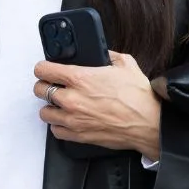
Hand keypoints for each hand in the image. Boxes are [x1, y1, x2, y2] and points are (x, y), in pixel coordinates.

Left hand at [34, 52, 160, 160]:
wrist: (149, 123)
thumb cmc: (138, 97)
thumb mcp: (126, 64)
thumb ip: (108, 55)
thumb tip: (103, 53)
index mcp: (80, 78)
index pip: (44, 69)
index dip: (43, 67)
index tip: (46, 69)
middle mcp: (72, 99)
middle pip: (39, 90)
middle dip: (45, 86)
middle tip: (53, 86)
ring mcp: (73, 119)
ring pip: (44, 113)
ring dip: (51, 107)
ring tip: (60, 105)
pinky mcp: (78, 136)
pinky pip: (55, 131)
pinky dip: (58, 126)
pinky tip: (67, 120)